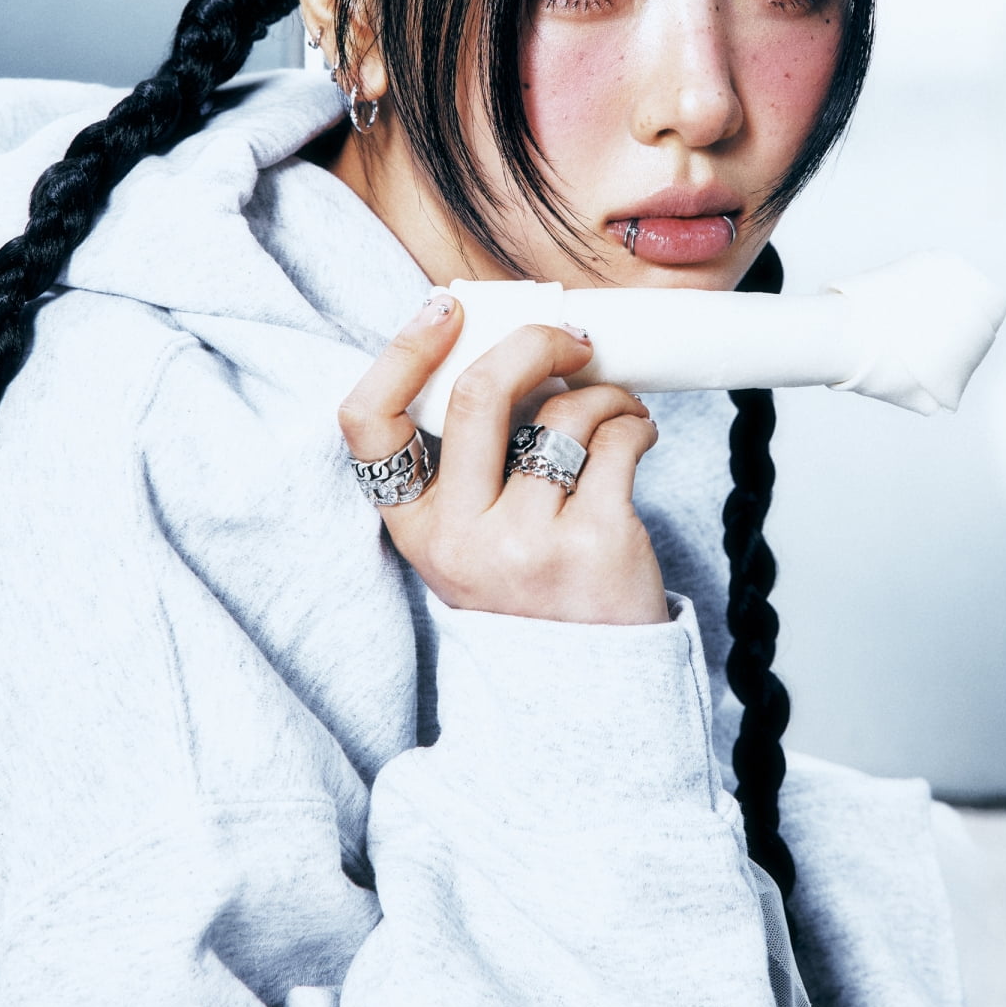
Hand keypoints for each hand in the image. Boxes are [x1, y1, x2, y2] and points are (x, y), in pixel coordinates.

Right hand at [338, 296, 666, 624]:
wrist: (591, 697)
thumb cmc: (536, 592)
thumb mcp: (474, 540)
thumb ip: (474, 461)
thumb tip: (510, 347)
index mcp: (418, 529)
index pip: (368, 425)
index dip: (401, 351)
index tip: (445, 309)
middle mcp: (460, 538)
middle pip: (476, 393)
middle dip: (532, 342)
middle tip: (570, 340)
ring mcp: (525, 543)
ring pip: (563, 414)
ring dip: (604, 394)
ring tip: (619, 411)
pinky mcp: (593, 542)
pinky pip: (617, 441)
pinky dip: (635, 424)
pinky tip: (638, 437)